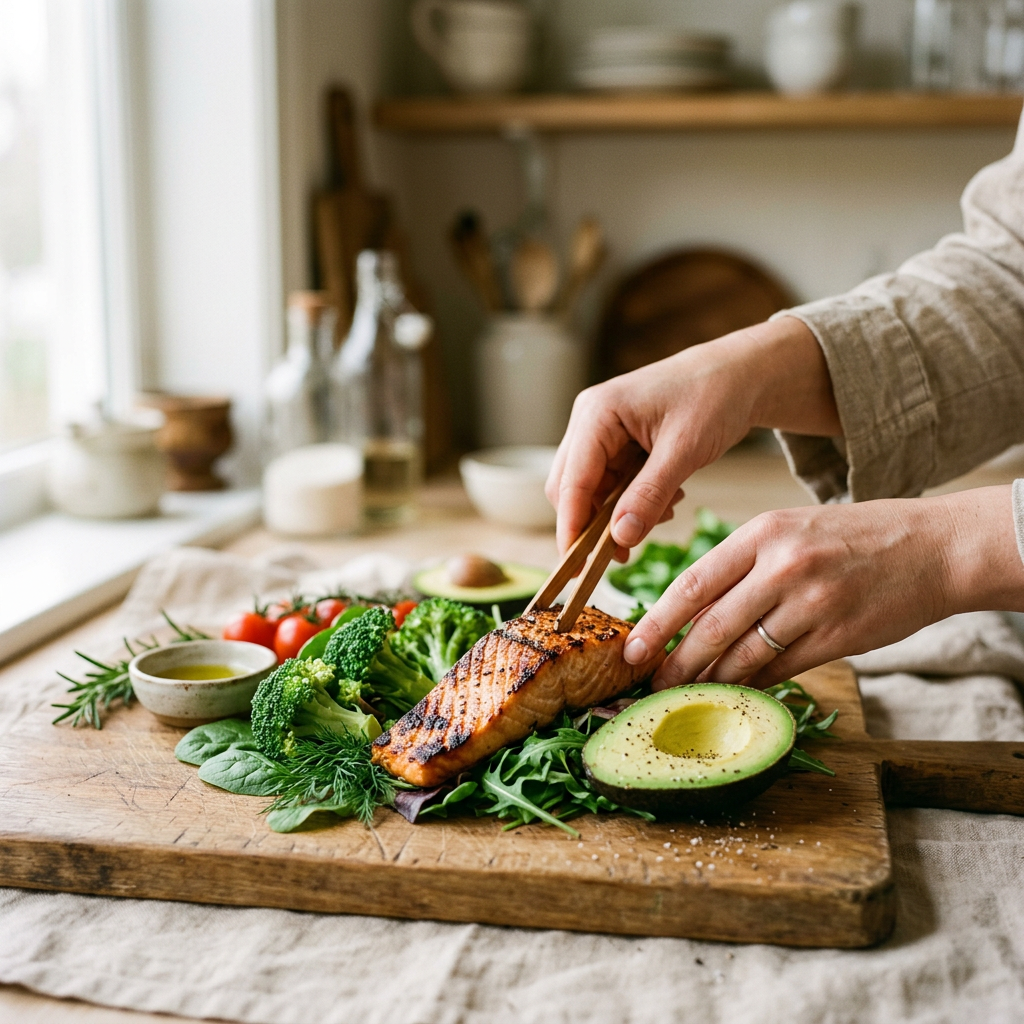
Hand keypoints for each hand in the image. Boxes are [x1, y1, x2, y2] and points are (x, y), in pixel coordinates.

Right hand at [545, 317, 839, 559]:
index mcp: (597, 414)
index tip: (577, 568)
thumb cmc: (714, 396)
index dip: (572, 528)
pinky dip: (632, 501)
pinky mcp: (615, 442)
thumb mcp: (684, 450)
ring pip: (591, 490)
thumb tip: (619, 538)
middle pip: (570, 488)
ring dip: (618, 513)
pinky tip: (666, 498)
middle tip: (624, 554)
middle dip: (594, 524)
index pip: (571, 482)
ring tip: (663, 512)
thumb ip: (649, 495)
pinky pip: (611, 483)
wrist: (740, 373)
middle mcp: (589, 421)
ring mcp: (600, 431)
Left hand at [622, 486, 1023, 689]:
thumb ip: (744, 568)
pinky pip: (781, 669)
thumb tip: (693, 616)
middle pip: (710, 625)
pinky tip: (735, 694)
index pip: (694, 582)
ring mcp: (812, 603)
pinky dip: (752, 685)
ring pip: (743, 654)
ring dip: (710, 682)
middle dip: (673, 662)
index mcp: (764, 533)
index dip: (657, 621)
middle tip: (650, 687)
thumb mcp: (791, 531)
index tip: (633, 647)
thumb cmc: (854, 538)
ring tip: (685, 697)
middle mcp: (784, 566)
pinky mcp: (838, 637)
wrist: (934, 547)